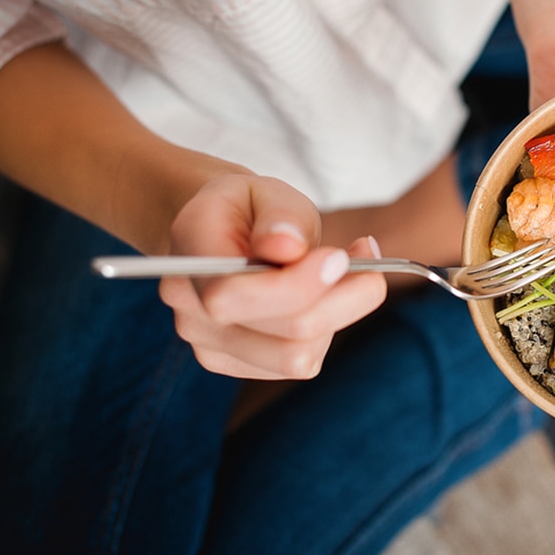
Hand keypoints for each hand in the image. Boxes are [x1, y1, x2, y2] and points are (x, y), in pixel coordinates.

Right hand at [159, 174, 386, 378]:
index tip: (339, 257)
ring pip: (297, 357)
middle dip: (340, 298)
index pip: (231, 296)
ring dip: (338, 314)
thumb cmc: (251, 209)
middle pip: (281, 335)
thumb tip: (286, 246)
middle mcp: (189, 309)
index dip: (295, 285)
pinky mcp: (237, 364)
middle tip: (366, 253)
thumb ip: (281, 215)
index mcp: (189, 255)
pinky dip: (326, 330)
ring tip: (347, 269)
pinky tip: (326, 294)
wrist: (223, 232)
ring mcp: (209, 344)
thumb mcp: (268, 190)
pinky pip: (299, 363)